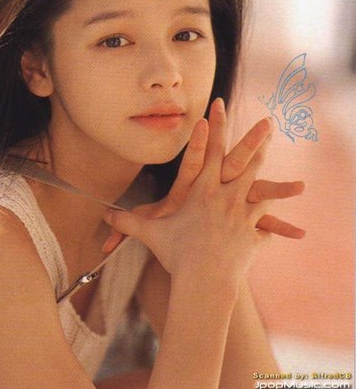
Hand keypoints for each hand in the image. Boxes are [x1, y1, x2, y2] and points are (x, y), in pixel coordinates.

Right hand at [102, 106, 304, 252]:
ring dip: (272, 174)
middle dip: (254, 140)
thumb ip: (128, 222)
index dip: (213, 129)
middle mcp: (226, 198)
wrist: (205, 281)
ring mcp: (243, 216)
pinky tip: (279, 229)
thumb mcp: (151, 235)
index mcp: (201, 193)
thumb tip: (105, 216)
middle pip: (244, 163)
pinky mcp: (253, 236)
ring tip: (284, 164)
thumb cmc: (177, 255)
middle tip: (266, 122)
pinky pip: (265, 227)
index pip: (208, 153)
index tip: (217, 107)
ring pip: (261, 187)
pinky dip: (270, 226)